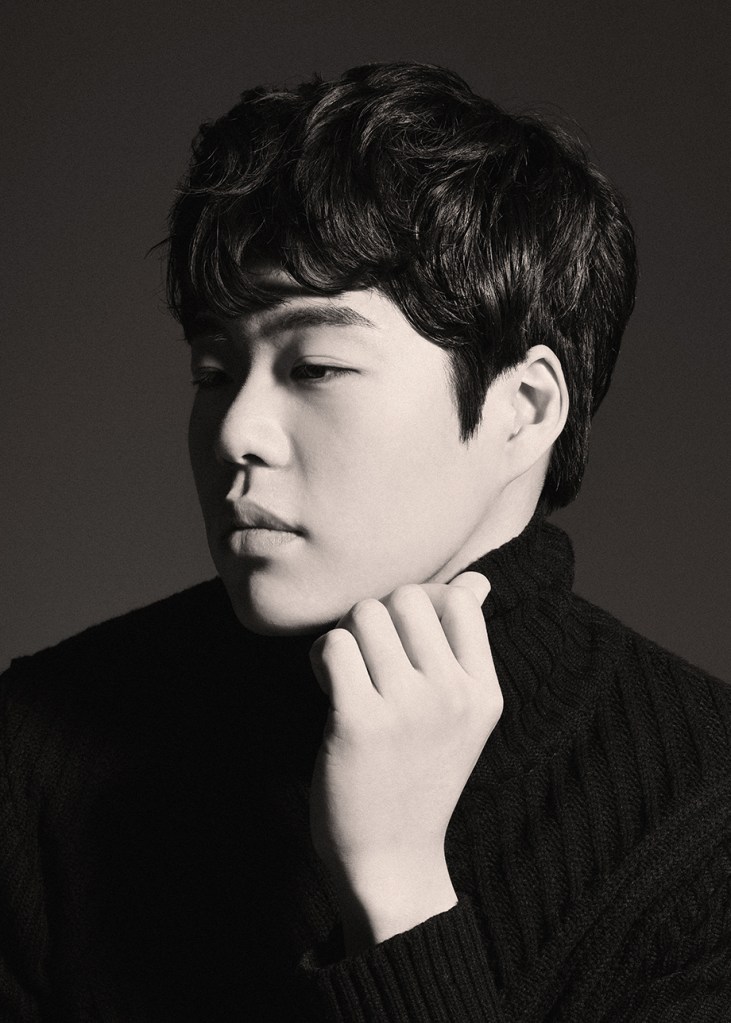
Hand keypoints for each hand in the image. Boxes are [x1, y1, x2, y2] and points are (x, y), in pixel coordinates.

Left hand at [308, 571, 501, 950]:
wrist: (390, 859)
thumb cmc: (419, 775)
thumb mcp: (462, 713)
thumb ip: (466, 645)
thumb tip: (476, 579)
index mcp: (483, 692)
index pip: (459, 600)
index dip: (421, 605)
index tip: (402, 641)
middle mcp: (453, 696)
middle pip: (405, 598)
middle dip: (377, 618)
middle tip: (367, 658)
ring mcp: (408, 708)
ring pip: (365, 615)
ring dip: (346, 637)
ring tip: (347, 673)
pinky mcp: (359, 721)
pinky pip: (333, 645)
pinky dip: (321, 658)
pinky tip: (327, 686)